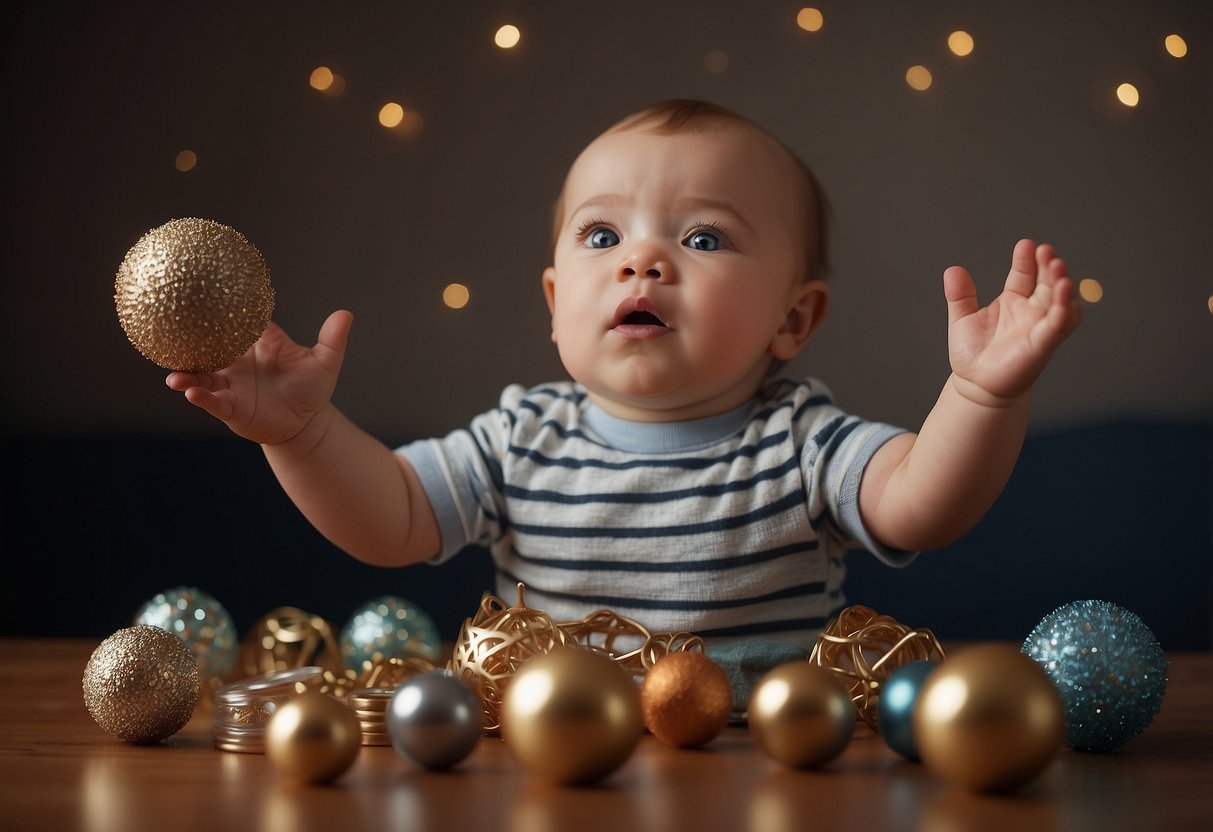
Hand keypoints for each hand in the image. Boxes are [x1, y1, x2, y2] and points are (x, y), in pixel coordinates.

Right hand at [166, 310, 353, 444]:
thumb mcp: (325, 362)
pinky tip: (191, 394)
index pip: (233, 323)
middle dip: (188, 343)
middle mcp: (237, 363)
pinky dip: (201, 399)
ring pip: (201, 378)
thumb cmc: (311, 388)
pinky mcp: (232, 409)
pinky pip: (212, 402)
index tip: (200, 296)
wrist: (308, 423)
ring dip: (186, 376)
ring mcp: (231, 386)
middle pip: (206, 349)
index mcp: (255, 345)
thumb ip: (332, 339)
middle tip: (171, 333)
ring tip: (175, 376)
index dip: (218, 311)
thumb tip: (346, 314)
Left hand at [944, 239, 1081, 405]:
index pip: (1025, 274)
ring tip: (1058, 268)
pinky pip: (1058, 327)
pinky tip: (1065, 299)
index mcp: (1014, 300)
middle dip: (1049, 266)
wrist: (975, 386)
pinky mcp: (1042, 345)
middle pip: (1047, 283)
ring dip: (1062, 285)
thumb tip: (952, 270)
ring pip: (1059, 301)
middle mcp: (1031, 311)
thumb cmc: (972, 354)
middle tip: (1046, 252)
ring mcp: (1039, 327)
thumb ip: (960, 295)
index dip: (1027, 259)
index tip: (1026, 244)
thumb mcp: (962, 319)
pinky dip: (1063, 313)